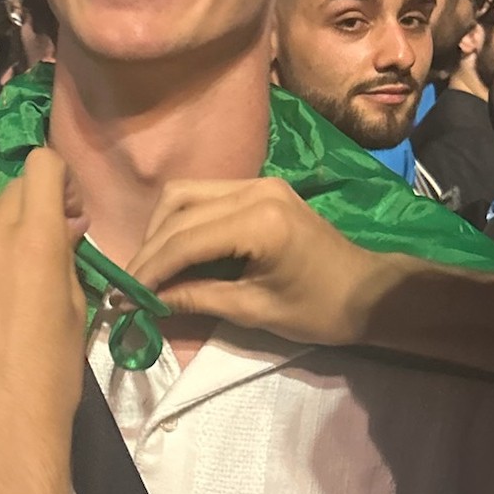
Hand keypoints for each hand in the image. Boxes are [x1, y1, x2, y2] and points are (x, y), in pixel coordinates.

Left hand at [0, 148, 88, 444]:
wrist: (3, 422)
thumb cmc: (54, 371)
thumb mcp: (75, 306)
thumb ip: (66, 255)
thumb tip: (66, 224)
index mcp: (36, 239)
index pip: (42, 165)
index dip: (60, 180)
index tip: (68, 213)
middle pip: (12, 187)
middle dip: (35, 203)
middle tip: (45, 240)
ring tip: (4, 254)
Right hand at [127, 178, 384, 346]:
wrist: (369, 291)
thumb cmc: (320, 310)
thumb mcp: (255, 311)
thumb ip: (197, 299)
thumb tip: (147, 304)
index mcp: (260, 222)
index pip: (186, 239)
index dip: (150, 267)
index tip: (124, 293)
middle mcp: (254, 189)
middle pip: (179, 207)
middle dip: (149, 248)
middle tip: (129, 282)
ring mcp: (257, 183)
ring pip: (185, 193)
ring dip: (160, 228)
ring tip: (149, 266)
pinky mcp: (258, 187)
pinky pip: (202, 195)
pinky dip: (179, 220)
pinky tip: (172, 248)